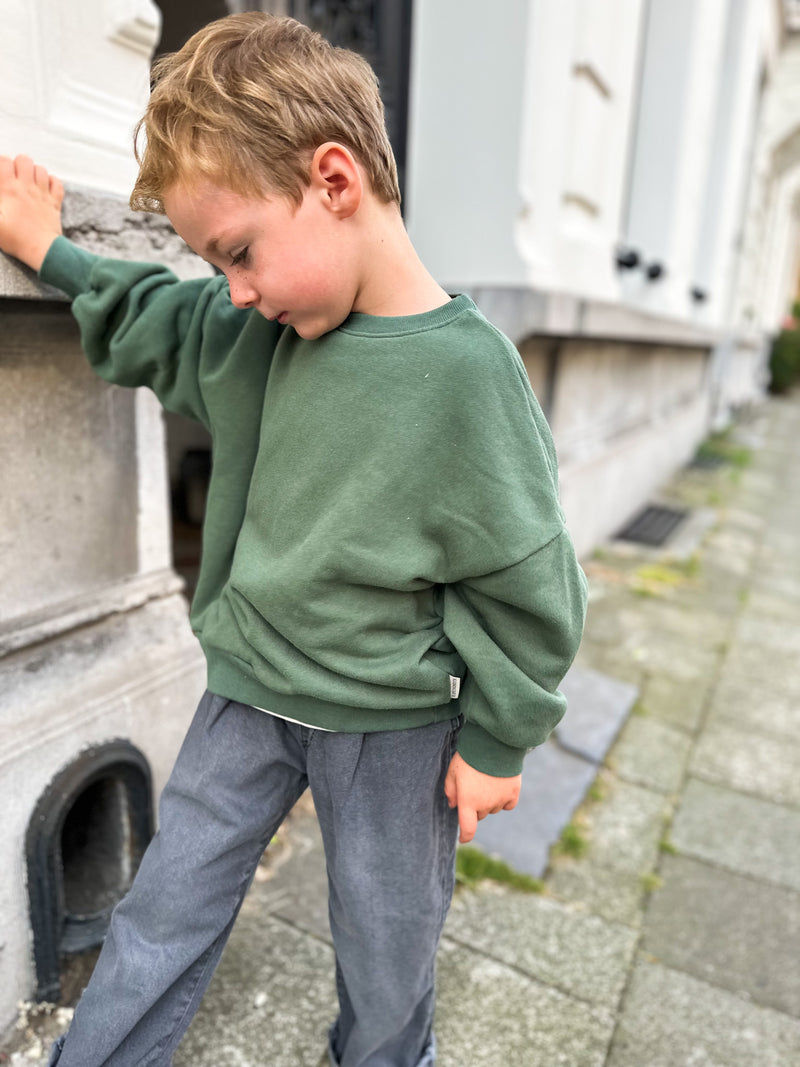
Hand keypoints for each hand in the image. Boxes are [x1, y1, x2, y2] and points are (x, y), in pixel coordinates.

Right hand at [0, 154, 63, 270]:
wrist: (42, 251)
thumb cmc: (16, 239)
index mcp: (9, 189)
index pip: (4, 161)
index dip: (0, 163)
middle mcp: (27, 187)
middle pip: (24, 159)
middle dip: (17, 164)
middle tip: (13, 176)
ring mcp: (43, 194)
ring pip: (41, 169)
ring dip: (33, 172)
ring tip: (28, 182)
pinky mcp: (55, 203)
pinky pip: (57, 183)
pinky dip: (51, 181)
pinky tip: (44, 188)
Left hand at [444, 751, 520, 843]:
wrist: (493, 743)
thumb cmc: (469, 757)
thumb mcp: (452, 771)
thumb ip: (450, 790)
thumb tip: (453, 805)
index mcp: (468, 802)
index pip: (467, 829)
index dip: (465, 836)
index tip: (463, 838)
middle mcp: (485, 805)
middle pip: (480, 814)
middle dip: (475, 806)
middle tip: (473, 787)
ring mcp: (500, 800)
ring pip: (493, 809)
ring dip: (489, 801)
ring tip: (486, 780)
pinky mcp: (513, 793)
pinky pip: (508, 804)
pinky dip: (504, 799)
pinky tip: (500, 785)